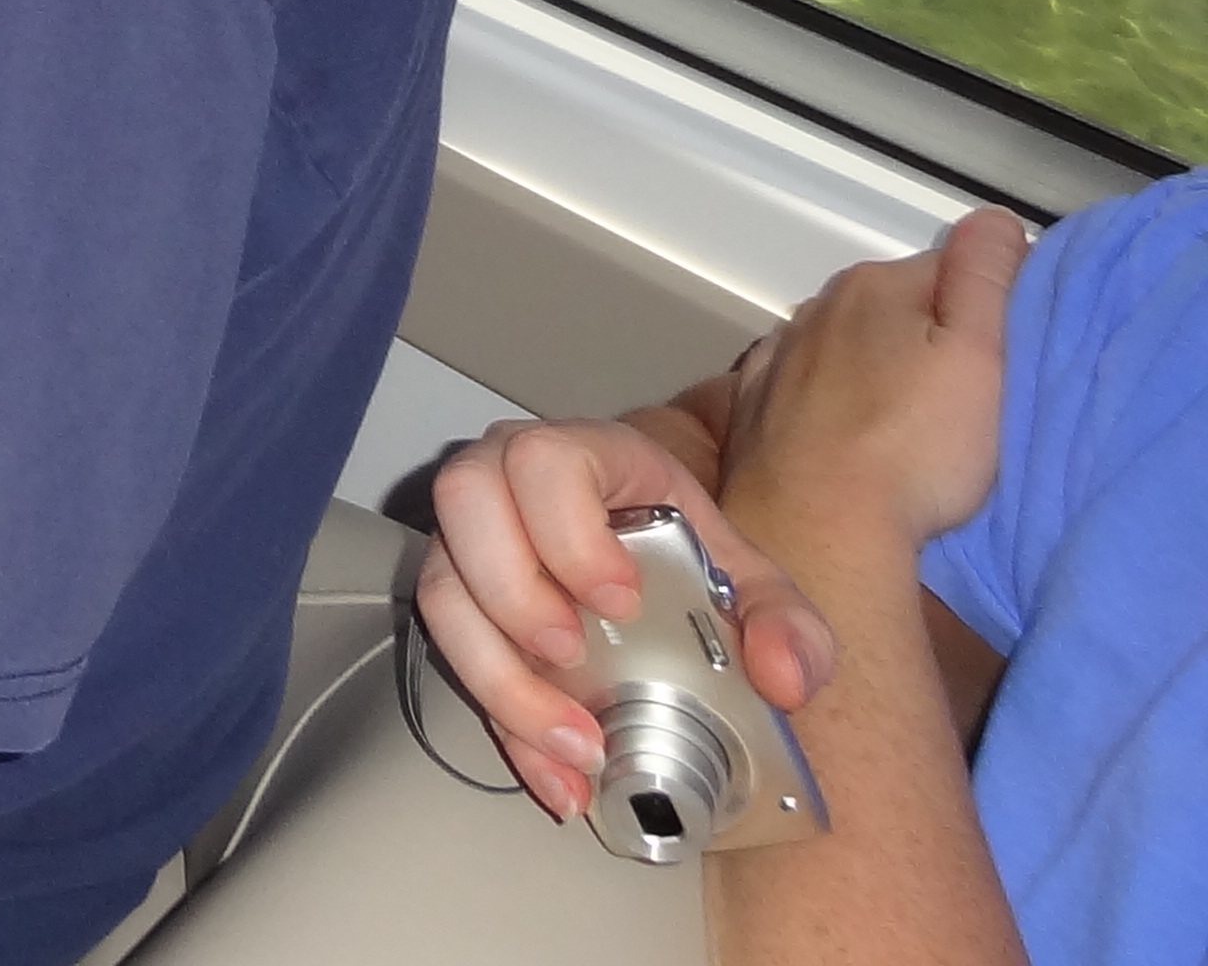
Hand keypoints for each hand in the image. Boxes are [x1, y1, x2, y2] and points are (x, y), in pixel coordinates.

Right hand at [419, 412, 833, 822]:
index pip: (545, 460)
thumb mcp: (749, 577)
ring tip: (575, 739)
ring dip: (498, 672)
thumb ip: (787, 622)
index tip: (621, 600)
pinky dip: (504, 726)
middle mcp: (507, 484)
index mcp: (585, 456)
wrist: (653, 572)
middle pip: (464, 502)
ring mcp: (471, 542)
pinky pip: (452, 660)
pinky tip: (559, 774)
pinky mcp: (462, 609)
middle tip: (572, 654)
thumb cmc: (687, 556)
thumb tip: (783, 676)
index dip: (568, 529)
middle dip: (511, 589)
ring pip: (442, 588)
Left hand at [723, 208, 1025, 556]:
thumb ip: (984, 279)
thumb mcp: (978, 356)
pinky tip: (855, 434)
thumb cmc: (913, 447)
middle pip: (894, 307)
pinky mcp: (756, 411)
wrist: (818, 528)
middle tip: (971, 396)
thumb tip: (993, 220)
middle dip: (930, 337)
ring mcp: (779, 359)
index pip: (949, 269)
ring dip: (881, 369)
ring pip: (848, 346)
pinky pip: (808, 389)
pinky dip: (835, 401)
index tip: (1014, 350)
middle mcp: (816, 310)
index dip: (989, 305)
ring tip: (917, 425)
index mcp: (874, 287)